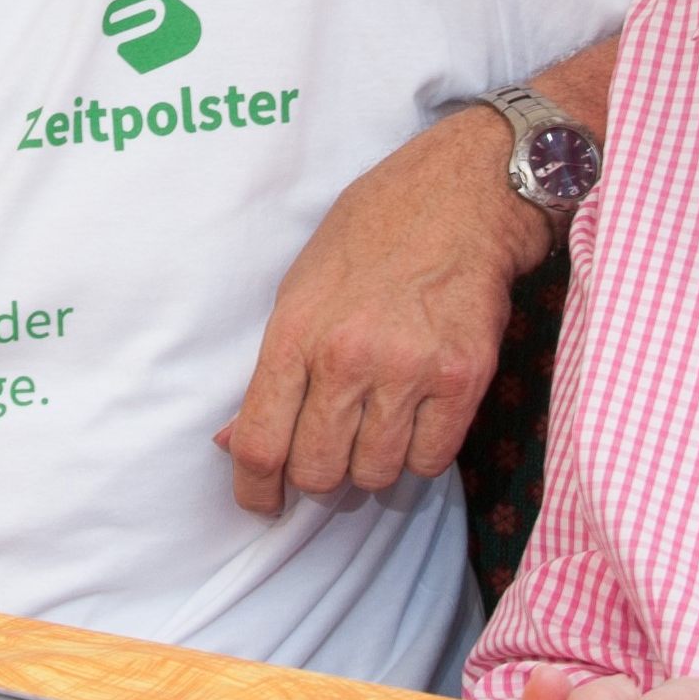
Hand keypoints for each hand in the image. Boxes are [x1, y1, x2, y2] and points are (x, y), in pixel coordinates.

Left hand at [221, 106, 552, 515]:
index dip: (256, 491)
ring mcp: (409, 370)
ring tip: (381, 428)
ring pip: (376, 474)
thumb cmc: (373, 236)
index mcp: (295, 333)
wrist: (462, 196)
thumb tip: (234, 444)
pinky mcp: (464, 378)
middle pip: (318, 473)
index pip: (260, 445)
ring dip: (374, 466)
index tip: (264, 503)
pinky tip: (419, 421)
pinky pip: (432, 460)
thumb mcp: (301, 288)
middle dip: (321, 478)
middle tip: (334, 454)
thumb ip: (274, 371)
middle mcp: (348, 357)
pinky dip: (421, 454)